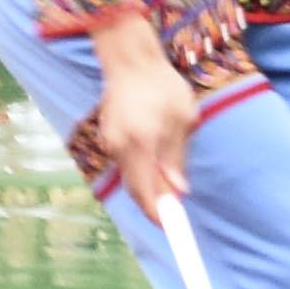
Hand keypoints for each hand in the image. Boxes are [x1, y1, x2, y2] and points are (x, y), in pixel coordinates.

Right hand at [84, 40, 203, 216]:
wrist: (130, 59)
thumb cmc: (162, 85)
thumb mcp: (182, 119)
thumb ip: (177, 156)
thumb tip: (179, 190)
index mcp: (141, 143)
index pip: (147, 192)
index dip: (159, 215)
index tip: (172, 229)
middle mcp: (120, 147)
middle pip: (136, 189)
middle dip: (155, 204)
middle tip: (175, 213)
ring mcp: (110, 141)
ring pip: (131, 176)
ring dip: (150, 185)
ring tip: (170, 182)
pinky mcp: (108, 136)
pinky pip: (127, 162)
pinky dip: (141, 170)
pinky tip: (156, 161)